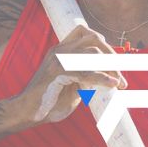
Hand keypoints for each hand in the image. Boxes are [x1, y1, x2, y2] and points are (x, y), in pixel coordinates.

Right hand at [5, 22, 126, 130]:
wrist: (26, 113)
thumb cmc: (49, 102)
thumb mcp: (74, 87)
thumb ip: (88, 78)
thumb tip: (111, 78)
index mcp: (61, 50)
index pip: (86, 33)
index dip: (104, 44)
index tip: (116, 63)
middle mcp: (59, 50)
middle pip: (93, 38)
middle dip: (111, 54)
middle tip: (121, 74)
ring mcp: (57, 60)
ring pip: (92, 53)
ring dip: (110, 68)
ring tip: (120, 83)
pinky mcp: (56, 73)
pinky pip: (85, 72)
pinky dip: (102, 78)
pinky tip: (112, 85)